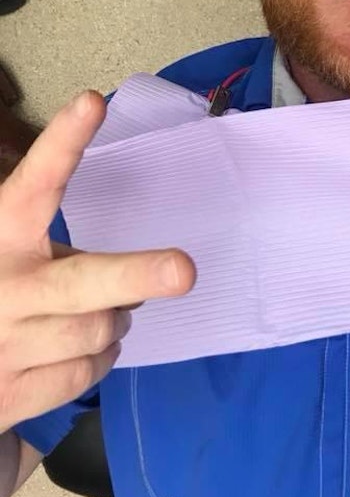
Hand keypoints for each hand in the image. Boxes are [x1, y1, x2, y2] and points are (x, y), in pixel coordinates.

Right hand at [0, 91, 194, 432]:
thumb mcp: (7, 250)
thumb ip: (48, 243)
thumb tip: (132, 275)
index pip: (34, 184)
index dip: (63, 143)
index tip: (93, 102)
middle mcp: (3, 289)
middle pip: (81, 283)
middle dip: (135, 274)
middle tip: (183, 269)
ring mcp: (5, 346)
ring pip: (99, 329)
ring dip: (115, 318)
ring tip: (103, 309)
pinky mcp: (11, 395)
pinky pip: (85, 372)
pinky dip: (97, 358)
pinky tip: (78, 345)